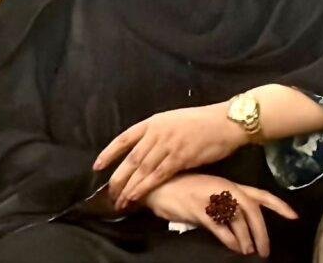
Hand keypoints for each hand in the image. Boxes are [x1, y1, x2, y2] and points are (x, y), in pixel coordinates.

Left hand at [93, 103, 247, 209]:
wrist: (225, 121)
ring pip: (142, 169)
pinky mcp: (181, 157)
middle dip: (117, 177)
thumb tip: (146, 150)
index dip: (109, 153)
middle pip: (131, 158)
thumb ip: (158, 134)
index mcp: (153, 122)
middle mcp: (157, 132)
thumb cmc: (202, 122)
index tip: (97, 166)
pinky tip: (137, 196)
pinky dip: (145, 187)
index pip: (124, 138)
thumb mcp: (174, 121)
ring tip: (120, 200)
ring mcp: (168, 144)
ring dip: (129, 187)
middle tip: (109, 194)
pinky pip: (158, 175)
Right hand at [141, 172, 296, 257]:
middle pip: (252, 209)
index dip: (278, 205)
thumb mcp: (209, 193)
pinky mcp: (198, 208)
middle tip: (264, 250)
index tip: (294, 216)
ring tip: (247, 251)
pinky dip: (230, 239)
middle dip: (262, 231)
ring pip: (238, 220)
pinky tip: (233, 247)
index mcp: (229, 184)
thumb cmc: (183, 190)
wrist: (157, 186)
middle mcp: (224, 188)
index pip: (260, 194)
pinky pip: (220, 226)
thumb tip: (244, 225)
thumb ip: (226, 203)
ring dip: (246, 239)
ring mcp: (211, 197)